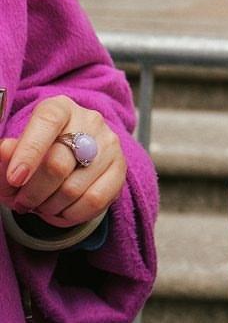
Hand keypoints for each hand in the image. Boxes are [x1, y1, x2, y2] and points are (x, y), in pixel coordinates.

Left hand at [0, 97, 125, 228]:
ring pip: (74, 188)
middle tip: (22, 203)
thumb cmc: (35, 158)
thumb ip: (5, 157)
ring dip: (50, 207)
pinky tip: (61, 210)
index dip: (29, 151)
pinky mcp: (120, 168)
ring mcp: (109, 143)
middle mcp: (89, 120)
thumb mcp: (13, 157)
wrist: (70, 163)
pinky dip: (71, 215)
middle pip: (58, 163)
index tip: (15, 179)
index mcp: (60, 108)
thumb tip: (4, 150)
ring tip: (42, 205)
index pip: (47, 121)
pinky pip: (94, 200)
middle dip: (33, 193)